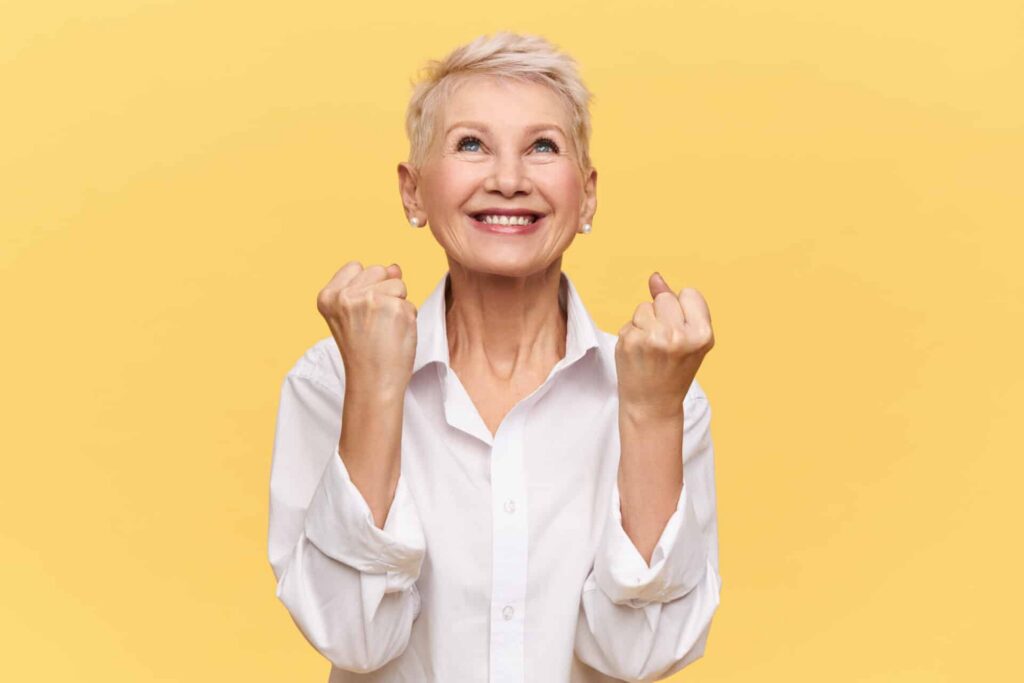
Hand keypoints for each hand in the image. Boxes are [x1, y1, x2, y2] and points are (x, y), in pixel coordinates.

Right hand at [316, 261, 416, 399]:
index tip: (361, 314)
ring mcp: (371, 301)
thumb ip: (370, 286)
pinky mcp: (396, 309)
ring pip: (398, 284)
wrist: (373, 382)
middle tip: (374, 324)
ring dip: (398, 305)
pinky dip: (408, 319)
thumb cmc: (364, 352)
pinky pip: (411, 304)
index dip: (366, 287)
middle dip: (384, 292)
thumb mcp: (355, 315)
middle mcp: (346, 296)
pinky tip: (395, 336)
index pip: (356, 266)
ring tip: (384, 330)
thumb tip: (395, 266)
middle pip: (379, 270)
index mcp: (328, 296)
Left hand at [615, 272, 714, 416]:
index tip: (682, 333)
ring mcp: (652, 339)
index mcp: (702, 335)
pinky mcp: (630, 341)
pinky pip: (630, 320)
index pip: (689, 293)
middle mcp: (678, 336)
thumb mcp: (689, 338)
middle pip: (665, 297)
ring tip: (651, 348)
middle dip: (663, 314)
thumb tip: (655, 277)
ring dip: (645, 323)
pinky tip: (638, 352)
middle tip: (665, 343)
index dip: (683, 310)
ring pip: (644, 307)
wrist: (652, 403)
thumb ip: (677, 305)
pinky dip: (632, 333)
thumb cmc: (673, 370)